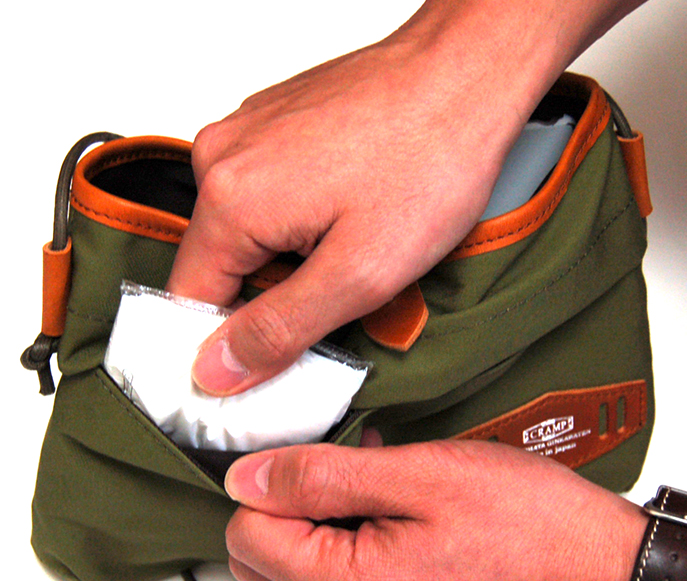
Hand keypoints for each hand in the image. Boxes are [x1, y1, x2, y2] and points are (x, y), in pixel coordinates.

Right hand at [165, 2, 568, 395]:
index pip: (189, 299)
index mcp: (230, 199)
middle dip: (272, 293)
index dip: (226, 341)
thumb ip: (279, 328)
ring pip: (247, 230)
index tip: (271, 355)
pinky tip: (347, 211)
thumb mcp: (359, 273)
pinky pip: (267, 193)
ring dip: (291, 255)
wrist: (466, 74)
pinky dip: (300, 218)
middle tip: (337, 290)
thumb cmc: (429, 159)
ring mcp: (248, 133)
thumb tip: (217, 367)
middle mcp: (223, 156)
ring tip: (351, 242)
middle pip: (220, 264)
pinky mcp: (274, 123)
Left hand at [224, 439, 646, 580]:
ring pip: (297, 564)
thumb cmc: (524, 521)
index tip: (303, 450)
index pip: (247, 537)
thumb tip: (247, 478)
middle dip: (283, 500)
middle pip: (263, 557)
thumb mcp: (417, 474)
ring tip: (371, 472)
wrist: (594, 567)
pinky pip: (335, 573)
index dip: (265, 484)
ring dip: (317, 512)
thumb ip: (320, 476)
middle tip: (337, 459)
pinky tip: (384, 495)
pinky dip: (343, 529)